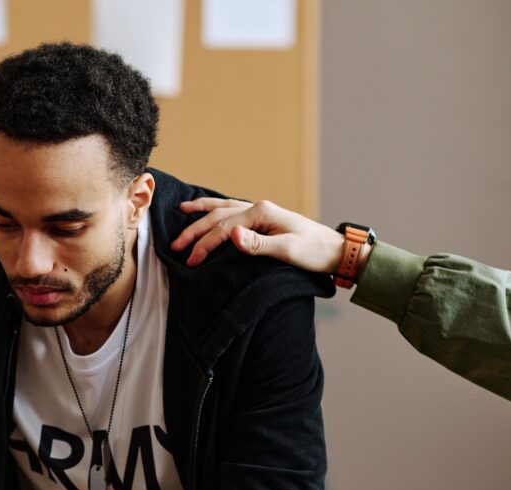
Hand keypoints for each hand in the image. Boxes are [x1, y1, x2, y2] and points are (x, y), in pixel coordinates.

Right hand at [171, 198, 356, 274]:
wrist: (335, 251)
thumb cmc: (314, 252)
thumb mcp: (288, 250)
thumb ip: (258, 243)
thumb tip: (231, 235)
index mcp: (262, 212)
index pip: (224, 228)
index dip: (204, 244)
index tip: (191, 260)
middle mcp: (259, 208)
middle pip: (219, 216)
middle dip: (195, 231)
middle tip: (175, 245)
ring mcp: (261, 212)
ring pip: (223, 209)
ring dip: (202, 212)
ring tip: (182, 211)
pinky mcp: (263, 220)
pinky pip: (233, 212)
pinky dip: (218, 211)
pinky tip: (211, 212)